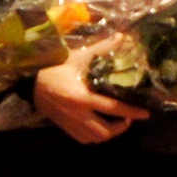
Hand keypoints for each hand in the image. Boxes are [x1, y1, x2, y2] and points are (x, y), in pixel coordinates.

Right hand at [32, 48, 149, 144]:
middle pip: (105, 131)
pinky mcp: (65, 127)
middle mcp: (78, 115)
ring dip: (108, 134)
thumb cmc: (56, 68)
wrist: (31, 83)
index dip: (131, 112)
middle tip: (127, 118)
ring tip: (115, 123)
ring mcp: (71, 123)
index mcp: (83, 98)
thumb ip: (101, 49)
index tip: (145, 114)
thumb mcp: (78, 57)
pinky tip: (98, 126)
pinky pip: (84, 139)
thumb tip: (122, 37)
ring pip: (95, 138)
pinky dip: (94, 136)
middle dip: (120, 128)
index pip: (113, 109)